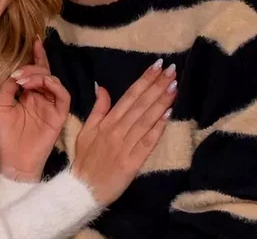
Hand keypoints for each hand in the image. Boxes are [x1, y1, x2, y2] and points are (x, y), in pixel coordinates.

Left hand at [0, 39, 69, 181]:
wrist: (13, 161)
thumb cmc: (4, 137)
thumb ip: (8, 89)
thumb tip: (16, 74)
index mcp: (27, 95)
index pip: (35, 72)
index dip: (37, 56)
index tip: (36, 41)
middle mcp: (41, 98)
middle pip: (44, 73)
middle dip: (33, 67)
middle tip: (19, 74)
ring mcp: (51, 106)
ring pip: (53, 81)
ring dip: (40, 76)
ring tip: (24, 80)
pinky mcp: (59, 115)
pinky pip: (63, 95)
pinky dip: (53, 85)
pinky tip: (40, 84)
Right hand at [71, 61, 176, 205]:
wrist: (82, 190)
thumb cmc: (85, 161)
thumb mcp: (85, 132)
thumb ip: (97, 110)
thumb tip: (104, 88)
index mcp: (106, 122)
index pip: (129, 96)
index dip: (144, 80)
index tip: (157, 66)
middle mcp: (116, 130)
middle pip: (140, 104)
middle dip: (156, 85)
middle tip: (171, 70)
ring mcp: (125, 146)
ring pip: (145, 120)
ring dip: (161, 102)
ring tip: (174, 86)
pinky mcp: (132, 162)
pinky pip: (147, 142)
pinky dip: (158, 128)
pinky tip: (169, 114)